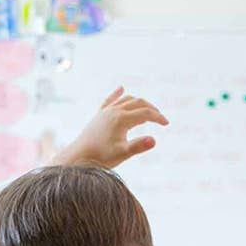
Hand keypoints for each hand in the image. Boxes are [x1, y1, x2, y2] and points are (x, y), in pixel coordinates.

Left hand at [53, 87, 169, 167]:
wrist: (78, 156)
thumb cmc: (100, 157)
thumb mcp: (122, 154)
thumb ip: (139, 146)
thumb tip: (155, 140)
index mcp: (121, 119)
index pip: (145, 113)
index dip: (158, 117)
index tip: (166, 124)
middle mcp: (114, 111)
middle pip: (138, 102)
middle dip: (152, 108)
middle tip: (161, 118)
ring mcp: (105, 111)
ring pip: (127, 99)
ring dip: (140, 102)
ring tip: (148, 110)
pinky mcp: (99, 115)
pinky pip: (110, 100)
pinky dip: (117, 94)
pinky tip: (121, 88)